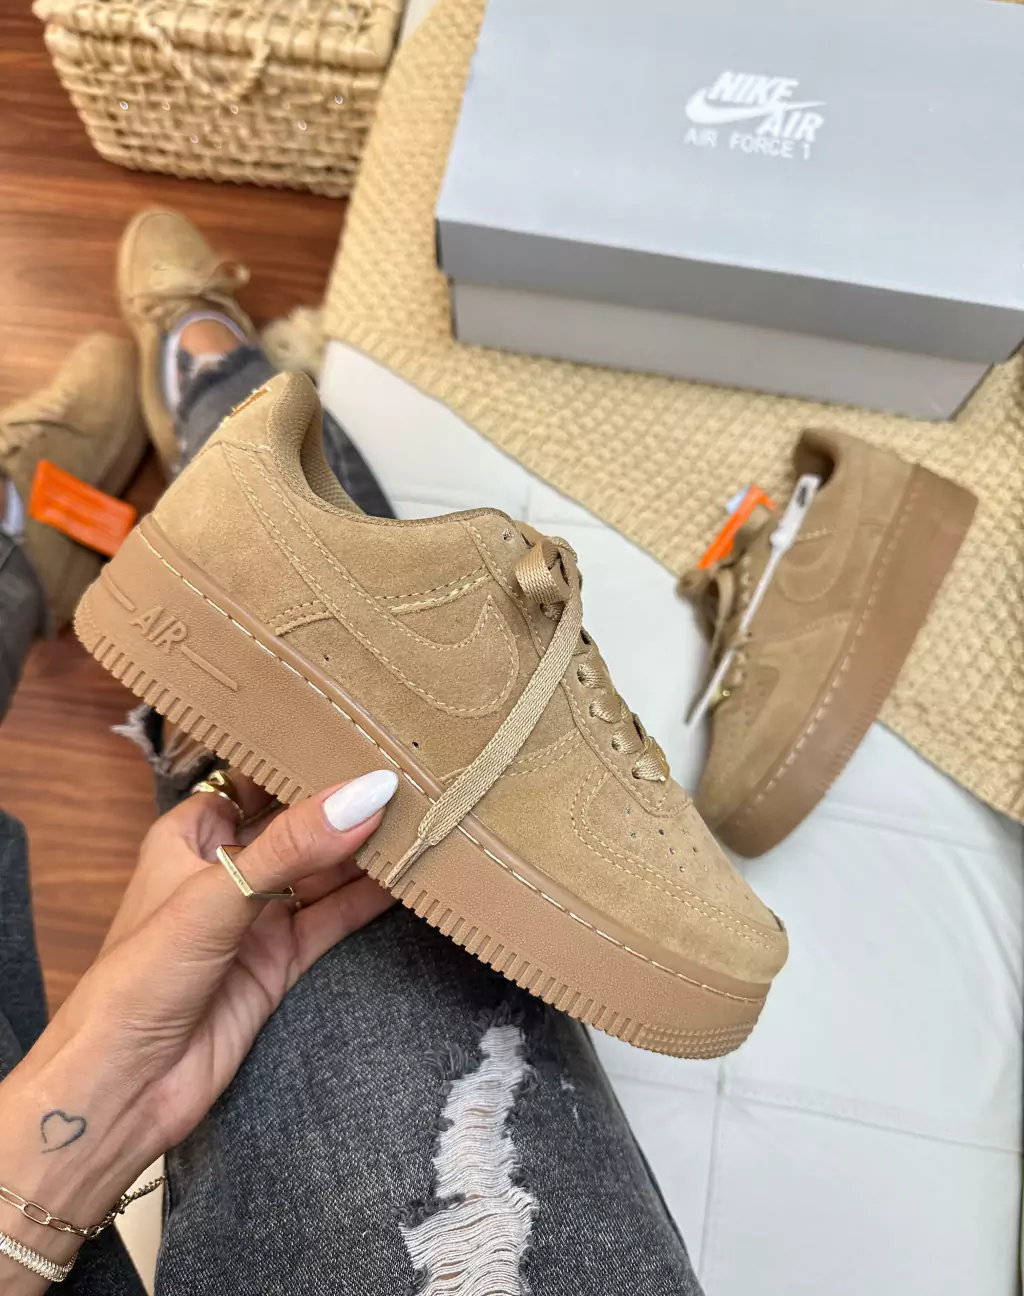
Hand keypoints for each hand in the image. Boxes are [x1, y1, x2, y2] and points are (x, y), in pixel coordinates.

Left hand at [0, 769, 396, 1288]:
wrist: (124, 1089)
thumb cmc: (138, 981)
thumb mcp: (216, 896)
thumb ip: (293, 845)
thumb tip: (366, 795)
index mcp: (192, 836)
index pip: (256, 779)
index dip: (304, 759)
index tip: (363, 733)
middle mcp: (227, 871)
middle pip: (300, 826)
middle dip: (348, 805)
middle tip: (413, 773)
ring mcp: (257, 917)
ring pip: (324, 872)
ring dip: (368, 852)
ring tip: (425, 818)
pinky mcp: (280, 961)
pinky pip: (333, 918)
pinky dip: (369, 900)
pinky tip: (410, 878)